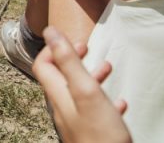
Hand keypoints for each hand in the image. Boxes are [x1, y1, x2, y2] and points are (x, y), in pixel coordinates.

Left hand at [33, 26, 130, 142]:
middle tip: (89, 46)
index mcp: (59, 95)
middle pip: (62, 78)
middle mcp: (65, 108)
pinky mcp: (93, 136)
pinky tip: (121, 102)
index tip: (73, 39)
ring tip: (109, 67)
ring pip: (81, 94)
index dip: (53, 48)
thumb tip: (50, 31)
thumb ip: (68, 61)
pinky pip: (97, 114)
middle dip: (74, 59)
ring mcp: (78, 123)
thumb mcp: (85, 91)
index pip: (43, 65)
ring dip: (92, 77)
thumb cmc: (100, 134)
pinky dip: (106, 102)